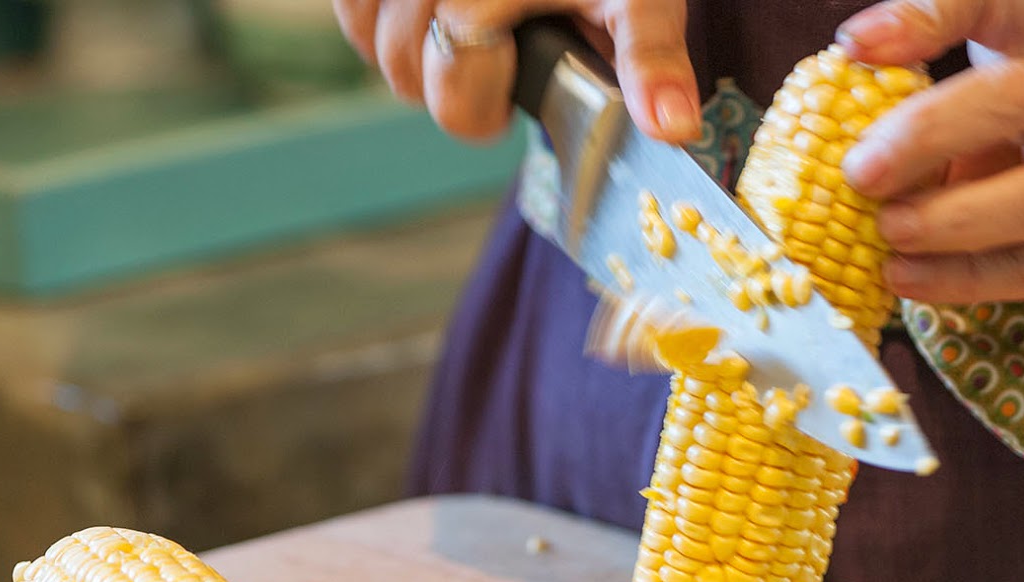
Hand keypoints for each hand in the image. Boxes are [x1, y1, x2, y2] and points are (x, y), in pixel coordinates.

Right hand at [334, 0, 698, 144]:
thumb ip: (650, 60)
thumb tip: (673, 128)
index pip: (452, 98)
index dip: (484, 112)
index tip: (514, 92)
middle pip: (405, 75)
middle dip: (452, 84)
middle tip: (499, 54)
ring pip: (368, 39)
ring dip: (413, 52)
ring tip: (471, 28)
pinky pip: (350, 7)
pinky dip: (379, 17)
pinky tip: (430, 11)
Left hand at [836, 0, 1023, 323]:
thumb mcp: (1001, 113)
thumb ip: (931, 121)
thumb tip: (823, 152)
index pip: (1000, 5)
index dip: (928, 15)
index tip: (857, 44)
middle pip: (1019, 100)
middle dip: (930, 133)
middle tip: (861, 170)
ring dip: (951, 219)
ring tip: (886, 232)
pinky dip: (961, 279)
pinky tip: (906, 278)